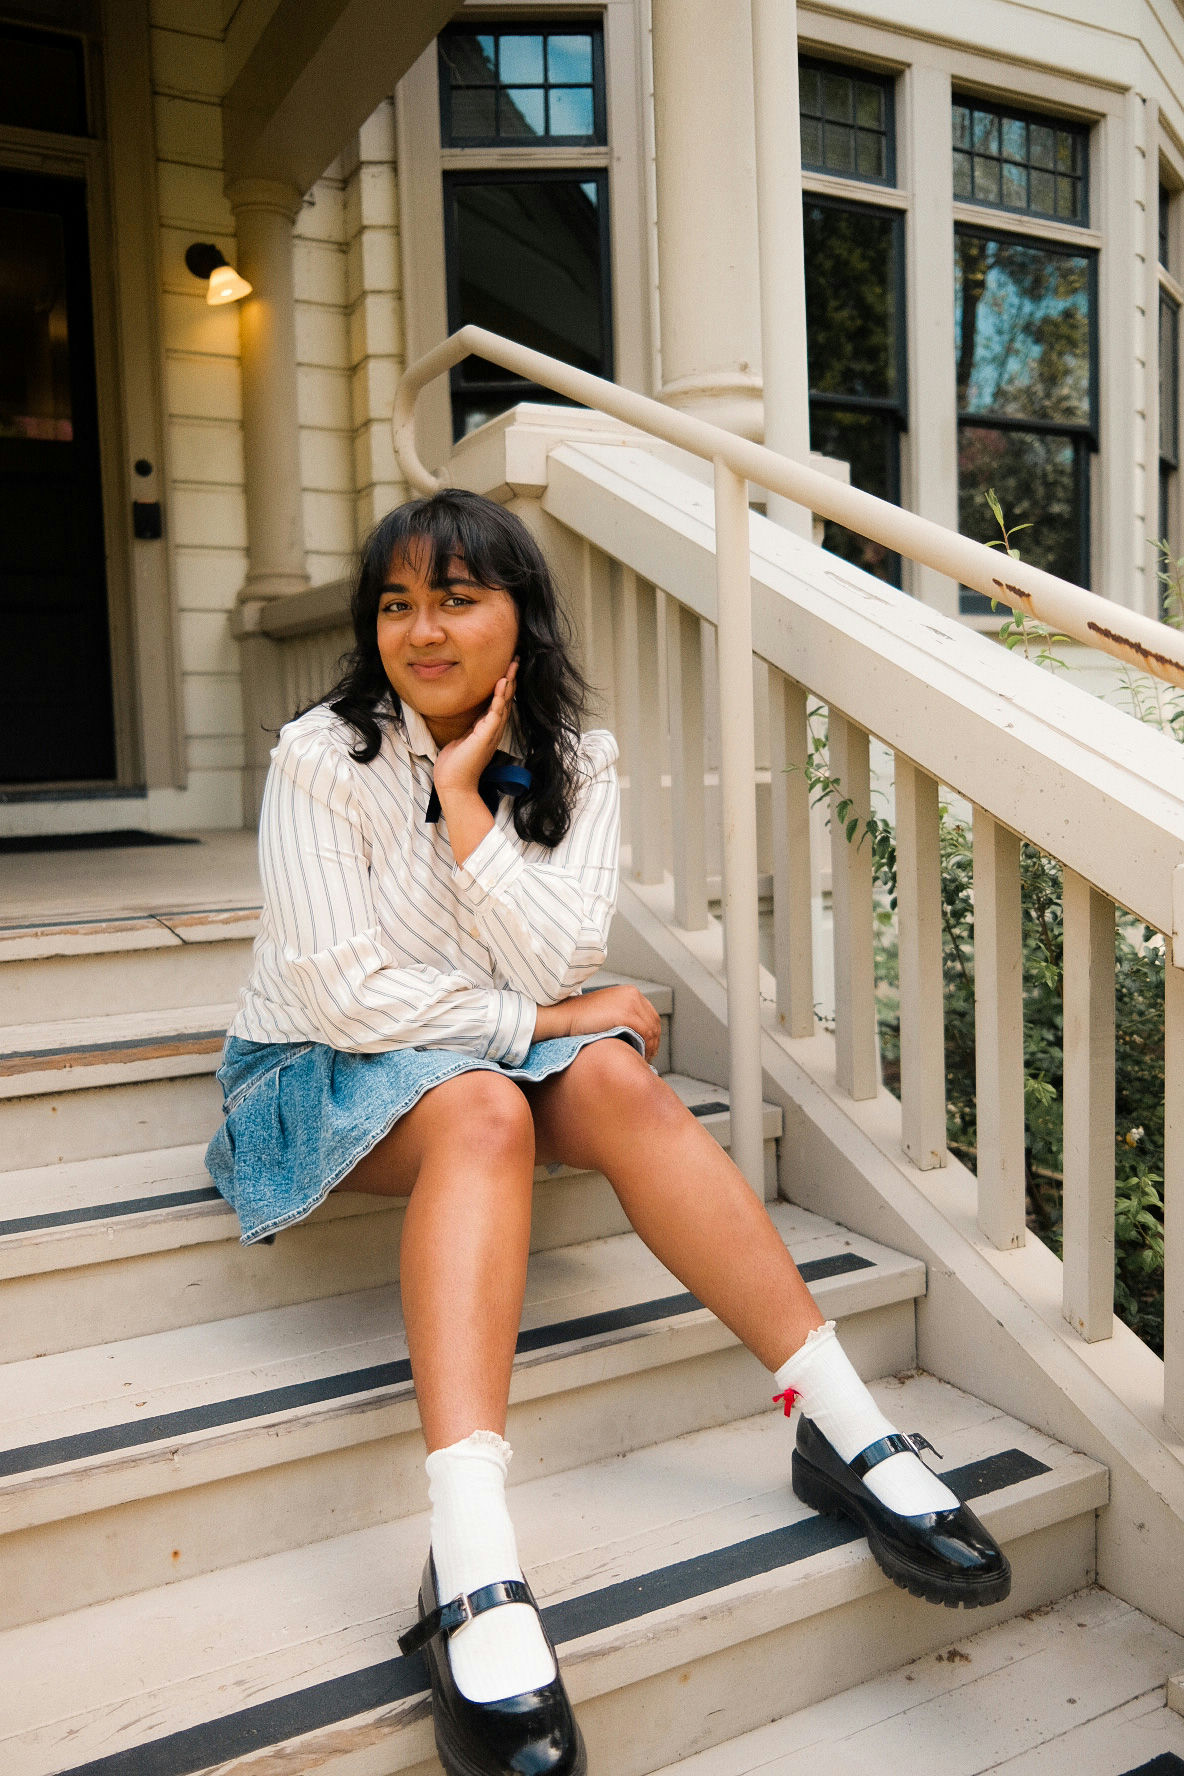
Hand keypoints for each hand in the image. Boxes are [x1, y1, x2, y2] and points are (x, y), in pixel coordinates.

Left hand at [432, 660, 517, 802]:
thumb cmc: (455, 764)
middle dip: (510, 677)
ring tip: (512, 664)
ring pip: (504, 702)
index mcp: (488, 728)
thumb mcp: (463, 738)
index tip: (506, 666)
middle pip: (506, 698)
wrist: (454, 783)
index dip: (503, 684)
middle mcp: (494, 728)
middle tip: (515, 658)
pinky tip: (502, 682)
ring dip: (509, 682)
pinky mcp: (486, 735)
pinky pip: (496, 711)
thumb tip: (467, 716)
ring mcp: (492, 732)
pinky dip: (500, 696)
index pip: (499, 701)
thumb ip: (469, 726)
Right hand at [563, 983, 662, 1062]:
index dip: (653, 1034)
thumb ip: (623, 1016)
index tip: (649, 1048)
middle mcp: (633, 994)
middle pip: (654, 1023)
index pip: (651, 1015)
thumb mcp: (607, 1011)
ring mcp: (630, 1003)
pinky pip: (644, 1034)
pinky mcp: (626, 1014)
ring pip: (651, 1030)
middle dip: (653, 1042)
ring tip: (642, 1059)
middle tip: (648, 1057)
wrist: (565, 1017)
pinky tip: (637, 1055)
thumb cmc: (581, 1018)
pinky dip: (644, 1047)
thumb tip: (638, 1035)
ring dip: (650, 1047)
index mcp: (630, 992)